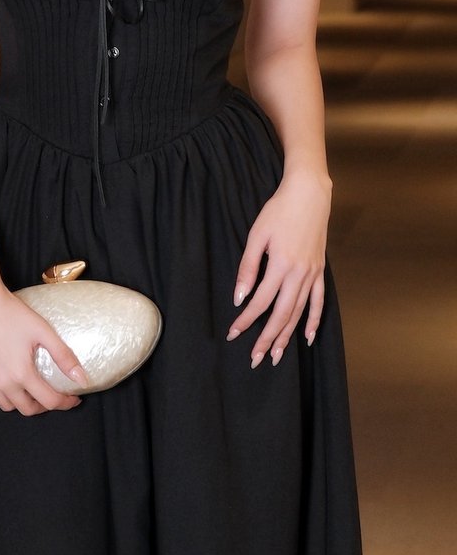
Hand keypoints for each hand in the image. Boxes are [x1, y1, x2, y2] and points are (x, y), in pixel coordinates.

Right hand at [0, 282, 88, 414]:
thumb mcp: (43, 331)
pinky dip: (3, 397)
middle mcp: (2, 383)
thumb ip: (63, 356)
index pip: (49, 402)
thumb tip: (81, 379)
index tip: (74, 398)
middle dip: (45, 405)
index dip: (65, 403)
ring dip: (23, 403)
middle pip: (28, 409)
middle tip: (54, 394)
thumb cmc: (11, 314)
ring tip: (33, 391)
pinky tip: (10, 385)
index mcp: (21, 374)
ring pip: (8, 406)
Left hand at [226, 171, 330, 366]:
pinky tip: (307, 337)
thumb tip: (239, 297)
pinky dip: (314, 320)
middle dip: (267, 338)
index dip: (246, 320)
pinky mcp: (320, 271)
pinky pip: (318, 301)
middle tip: (256, 358)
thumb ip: (248, 267)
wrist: (309, 195)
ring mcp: (312, 274)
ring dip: (287, 336)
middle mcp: (298, 274)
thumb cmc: (278, 211)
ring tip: (278, 355)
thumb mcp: (257, 235)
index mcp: (280, 265)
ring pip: (299, 313)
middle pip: (281, 315)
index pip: (260, 302)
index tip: (234, 334)